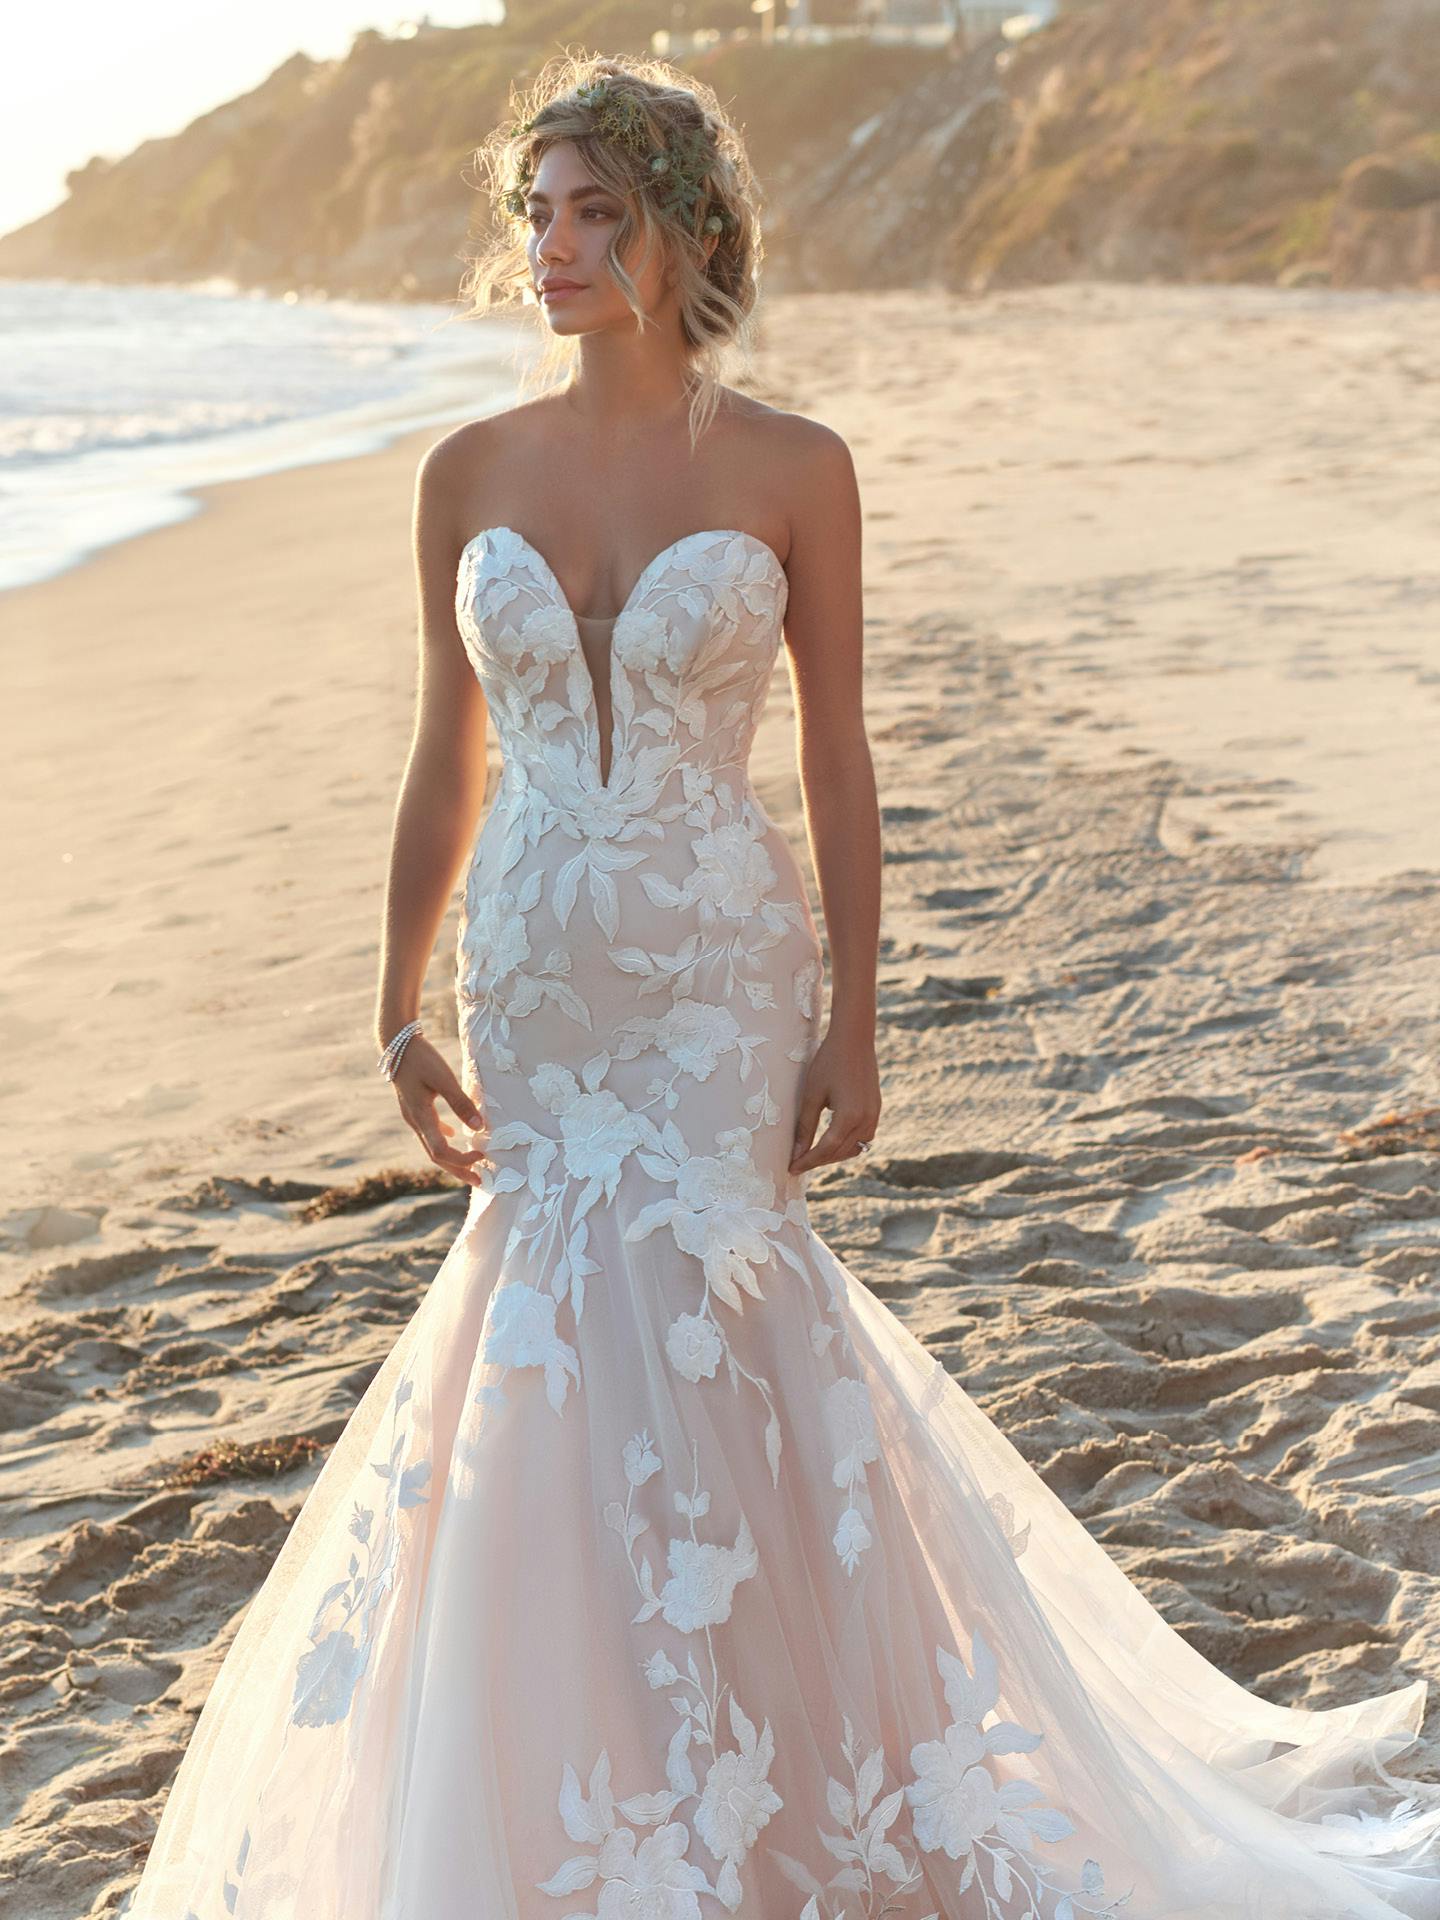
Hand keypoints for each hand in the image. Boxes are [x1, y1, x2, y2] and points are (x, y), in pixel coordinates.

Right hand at [387, 1035, 490, 1186]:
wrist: (396, 1043)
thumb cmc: (421, 1059)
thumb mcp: (443, 1078)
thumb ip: (460, 1103)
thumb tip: (479, 1127)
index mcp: (420, 1117)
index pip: (441, 1151)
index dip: (462, 1159)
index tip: (483, 1155)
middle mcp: (414, 1121)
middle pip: (435, 1156)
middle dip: (458, 1170)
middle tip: (479, 1181)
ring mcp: (412, 1115)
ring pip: (432, 1145)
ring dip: (451, 1158)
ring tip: (470, 1165)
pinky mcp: (415, 1107)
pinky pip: (429, 1131)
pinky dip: (443, 1138)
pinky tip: (453, 1135)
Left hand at [788, 1025, 881, 1174]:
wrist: (854, 1039)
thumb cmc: (829, 1062)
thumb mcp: (812, 1094)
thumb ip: (806, 1126)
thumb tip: (797, 1152)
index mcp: (849, 1117)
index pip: (826, 1150)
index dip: (808, 1161)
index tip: (792, 1168)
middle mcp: (866, 1120)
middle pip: (840, 1152)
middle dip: (819, 1160)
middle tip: (798, 1163)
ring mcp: (874, 1115)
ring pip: (854, 1148)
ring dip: (834, 1154)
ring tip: (813, 1154)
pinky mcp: (876, 1110)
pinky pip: (863, 1137)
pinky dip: (847, 1144)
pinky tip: (832, 1141)